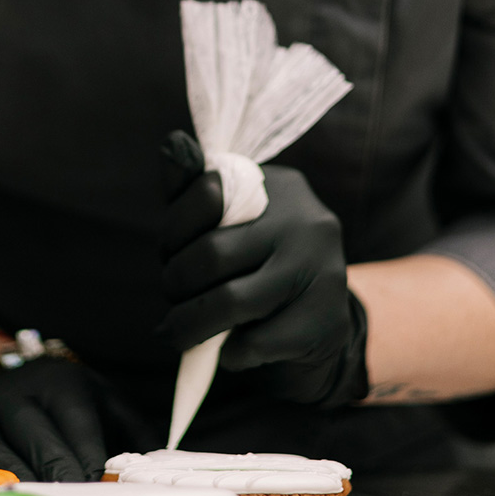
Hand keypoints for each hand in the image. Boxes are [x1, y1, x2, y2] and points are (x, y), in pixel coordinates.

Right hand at [0, 357, 153, 480]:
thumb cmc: (64, 404)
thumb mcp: (104, 403)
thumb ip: (133, 434)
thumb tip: (158, 468)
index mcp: (56, 383)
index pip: (74, 422)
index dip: (87, 458)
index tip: (98, 482)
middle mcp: (12, 397)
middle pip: (35, 439)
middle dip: (57, 476)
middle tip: (72, 494)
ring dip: (18, 486)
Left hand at [157, 131, 369, 407]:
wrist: (319, 327)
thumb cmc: (256, 267)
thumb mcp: (224, 224)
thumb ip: (192, 190)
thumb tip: (172, 143)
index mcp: (278, 187)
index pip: (206, 193)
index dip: (172, 233)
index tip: (170, 254)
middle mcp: (308, 221)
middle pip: (212, 253)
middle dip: (176, 283)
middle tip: (172, 301)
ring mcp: (322, 271)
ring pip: (232, 301)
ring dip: (190, 325)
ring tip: (177, 332)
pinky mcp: (324, 321)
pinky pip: (256, 342)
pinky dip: (230, 352)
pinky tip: (228, 348)